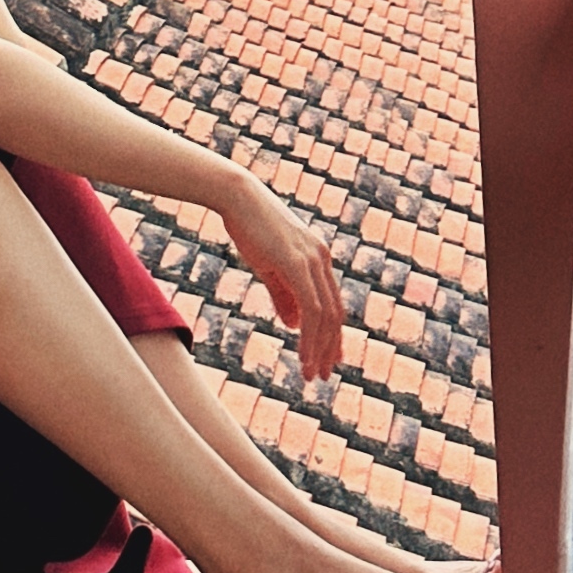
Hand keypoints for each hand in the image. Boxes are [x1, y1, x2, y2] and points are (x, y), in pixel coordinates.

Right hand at [220, 167, 345, 384]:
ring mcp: (313, 261)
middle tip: (324, 375)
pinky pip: (312, 309)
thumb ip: (284, 294)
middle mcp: (322, 259)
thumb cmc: (249, 227)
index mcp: (317, 258)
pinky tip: (303, 355)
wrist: (236, 197)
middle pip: (336, 314)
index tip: (328, 360)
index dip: (331, 335)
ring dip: (320, 349)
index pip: (332, 304)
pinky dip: (311, 337)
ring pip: (326, 316)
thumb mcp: (269, 265)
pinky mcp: (298, 264)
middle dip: (331, 348)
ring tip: (312, 374)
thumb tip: (294, 324)